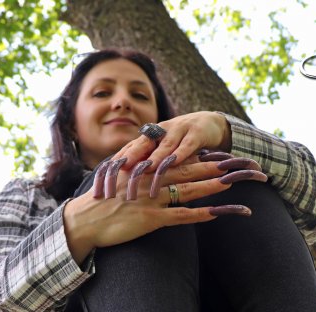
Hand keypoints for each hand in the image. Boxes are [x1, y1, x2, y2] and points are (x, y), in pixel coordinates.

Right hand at [63, 153, 266, 263]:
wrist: (82, 221)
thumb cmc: (98, 204)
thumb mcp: (119, 183)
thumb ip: (137, 177)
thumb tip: (152, 175)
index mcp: (145, 170)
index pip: (180, 160)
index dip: (204, 157)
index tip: (224, 154)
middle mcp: (151, 180)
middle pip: (192, 171)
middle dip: (218, 167)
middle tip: (242, 163)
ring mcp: (152, 199)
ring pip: (191, 189)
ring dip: (216, 186)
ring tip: (237, 181)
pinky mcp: (150, 219)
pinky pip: (181, 215)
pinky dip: (201, 214)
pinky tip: (217, 212)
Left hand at [109, 111, 231, 173]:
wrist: (210, 124)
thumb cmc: (181, 143)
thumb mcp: (162, 153)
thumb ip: (146, 163)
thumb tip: (122, 183)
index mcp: (149, 137)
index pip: (130, 148)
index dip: (118, 160)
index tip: (106, 174)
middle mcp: (161, 131)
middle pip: (143, 144)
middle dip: (131, 156)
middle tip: (120, 169)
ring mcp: (178, 130)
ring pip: (164, 145)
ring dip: (155, 157)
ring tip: (146, 169)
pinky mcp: (196, 134)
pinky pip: (187, 145)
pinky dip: (181, 153)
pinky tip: (175, 162)